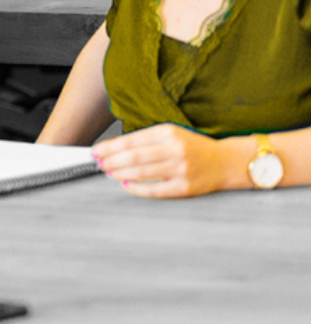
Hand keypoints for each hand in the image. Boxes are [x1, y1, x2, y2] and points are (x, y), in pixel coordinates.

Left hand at [91, 124, 245, 197]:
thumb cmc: (193, 147)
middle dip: (111, 160)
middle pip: (134, 156)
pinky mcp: (186, 187)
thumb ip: (146, 140)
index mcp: (169, 133)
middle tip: (98, 163)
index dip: (110, 146)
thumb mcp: (171, 134)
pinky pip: (156, 190)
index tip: (96, 150)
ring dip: (120, 172)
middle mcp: (175, 149)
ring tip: (108, 172)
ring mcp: (181, 169)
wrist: (226, 162)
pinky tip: (126, 184)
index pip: (132, 140)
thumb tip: (115, 148)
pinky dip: (138, 188)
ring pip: (143, 172)